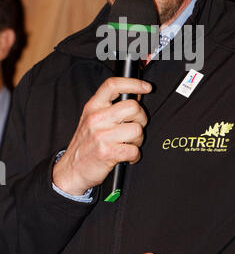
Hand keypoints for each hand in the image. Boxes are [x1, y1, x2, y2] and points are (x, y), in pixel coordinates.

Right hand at [52, 77, 151, 195]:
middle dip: (141, 118)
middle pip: (133, 107)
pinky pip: (134, 150)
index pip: (113, 85)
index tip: (146, 87)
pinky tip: (127, 156)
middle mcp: (96, 118)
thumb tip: (136, 96)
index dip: (133, 83)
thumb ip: (110, 107)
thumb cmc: (85, 145)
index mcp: (93, 107)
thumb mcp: (91, 119)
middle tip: (134, 127)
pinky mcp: (107, 153)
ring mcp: (101, 135)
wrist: (70, 170)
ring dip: (138, 140)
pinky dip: (134, 156)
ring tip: (128, 144)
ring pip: (137, 129)